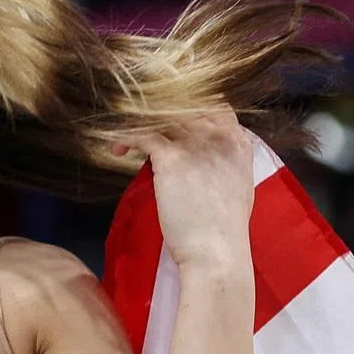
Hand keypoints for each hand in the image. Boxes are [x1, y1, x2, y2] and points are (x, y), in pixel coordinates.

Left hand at [111, 102, 253, 269]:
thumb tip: (202, 159)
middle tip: (137, 130)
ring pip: (158, 116)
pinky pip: (141, 134)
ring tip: (123, 144)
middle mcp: (219, 135)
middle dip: (155, 114)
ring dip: (136, 125)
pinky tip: (116, 150)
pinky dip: (124, 138)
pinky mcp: (171, 158)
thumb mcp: (236, 186)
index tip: (165, 122)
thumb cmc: (223, 228)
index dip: (184, 106)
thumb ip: (222, 162)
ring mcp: (195, 144)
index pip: (212, 102)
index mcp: (237, 140)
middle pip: (181, 103)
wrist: (217, 251)